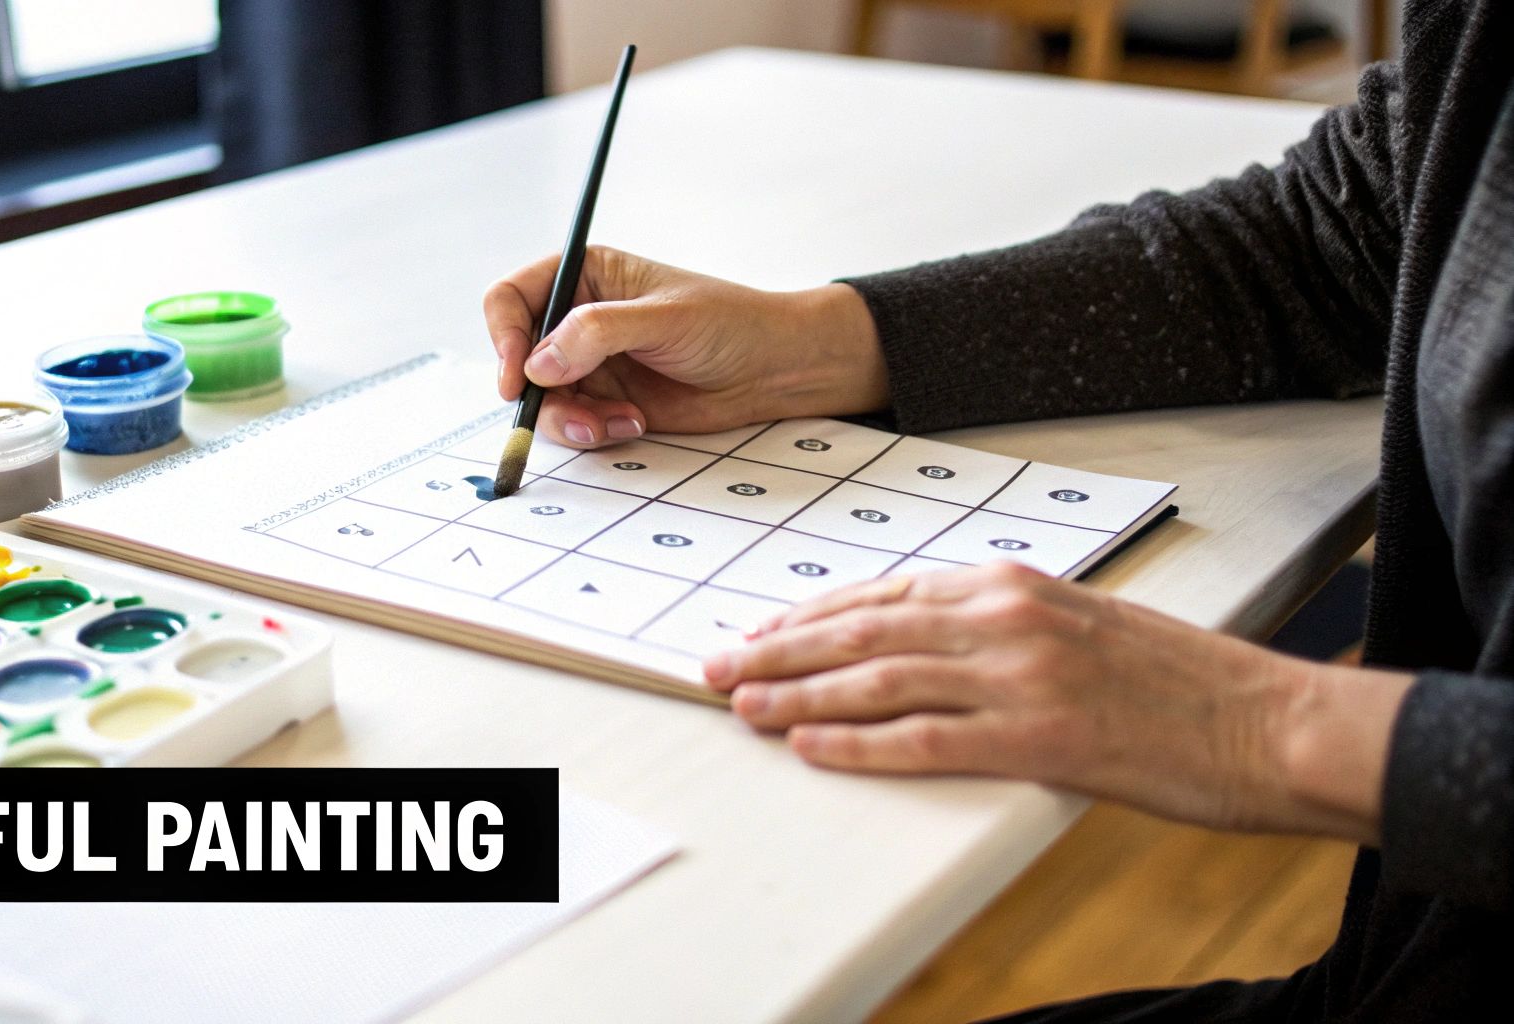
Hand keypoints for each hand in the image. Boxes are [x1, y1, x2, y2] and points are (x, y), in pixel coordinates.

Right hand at [483, 246, 887, 447]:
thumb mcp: (663, 319)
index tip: (515, 376)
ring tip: (613, 424)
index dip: (503, 335)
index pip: (513, 297)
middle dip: (536, 392)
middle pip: (518, 356)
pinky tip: (633, 425)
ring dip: (568, 419)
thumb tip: (536, 365)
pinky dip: (592, 432)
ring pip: (542, 399)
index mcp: (586, 275)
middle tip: (569, 415)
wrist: (775, 370)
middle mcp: (578, 319)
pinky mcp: (605, 403)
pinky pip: (572, 424)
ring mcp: (589, 364)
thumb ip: (597, 335)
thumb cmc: (729, 324)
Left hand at [703, 562, 1414, 842]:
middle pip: (862, 632)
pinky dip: (857, 743)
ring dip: (797, 695)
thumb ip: (1001, 622)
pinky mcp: (1037, 739)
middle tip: (716, 668)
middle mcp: (1004, 618)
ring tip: (740, 707)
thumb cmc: (1178, 678)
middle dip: (778, 651)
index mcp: (1012, 584)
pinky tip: (809, 747)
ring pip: (876, 680)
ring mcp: (1018, 677)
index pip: (883, 594)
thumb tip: (922, 640)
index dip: (809, 616)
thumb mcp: (1080, 620)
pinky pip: (923, 740)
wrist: (1267, 720)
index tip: (757, 634)